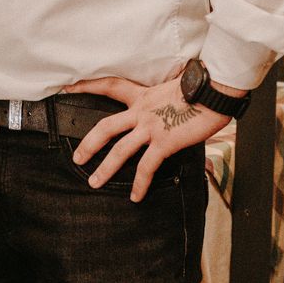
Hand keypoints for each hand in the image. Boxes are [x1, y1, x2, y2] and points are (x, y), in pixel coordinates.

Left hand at [65, 69, 238, 201]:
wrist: (215, 90)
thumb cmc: (201, 89)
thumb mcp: (173, 89)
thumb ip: (162, 101)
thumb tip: (165, 109)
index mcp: (142, 96)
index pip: (109, 86)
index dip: (86, 86)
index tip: (67, 88)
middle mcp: (141, 111)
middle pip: (105, 127)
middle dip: (88, 144)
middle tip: (77, 158)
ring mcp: (151, 127)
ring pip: (120, 150)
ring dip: (105, 168)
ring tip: (94, 182)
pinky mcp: (165, 142)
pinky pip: (147, 166)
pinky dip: (140, 183)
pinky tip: (135, 196)